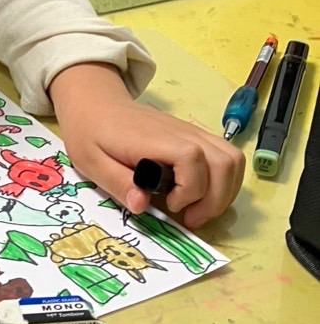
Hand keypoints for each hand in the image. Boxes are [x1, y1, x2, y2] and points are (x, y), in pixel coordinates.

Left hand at [49, 63, 244, 228]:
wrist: (97, 103)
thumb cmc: (92, 133)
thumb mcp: (91, 161)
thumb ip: (117, 183)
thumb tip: (142, 206)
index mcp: (154, 139)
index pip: (192, 159)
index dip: (190, 189)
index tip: (170, 205)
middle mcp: (182, 133)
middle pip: (224, 162)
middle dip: (215, 200)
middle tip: (190, 219)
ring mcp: (193, 132)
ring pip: (232, 159)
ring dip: (225, 192)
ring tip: (199, 210)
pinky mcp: (196, 136)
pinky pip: (226, 156)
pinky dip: (224, 181)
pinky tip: (202, 195)